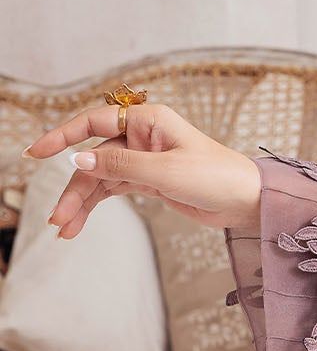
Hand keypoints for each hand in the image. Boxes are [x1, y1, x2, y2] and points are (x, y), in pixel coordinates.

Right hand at [23, 101, 262, 238]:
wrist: (247, 201)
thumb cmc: (216, 176)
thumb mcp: (166, 172)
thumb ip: (121, 166)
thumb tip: (79, 159)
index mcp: (147, 121)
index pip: (94, 122)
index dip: (62, 136)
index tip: (36, 152)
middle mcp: (141, 136)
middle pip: (93, 158)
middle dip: (74, 188)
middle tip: (56, 218)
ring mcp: (143, 159)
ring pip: (99, 178)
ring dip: (81, 202)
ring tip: (63, 229)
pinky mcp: (148, 180)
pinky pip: (112, 189)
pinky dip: (95, 206)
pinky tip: (78, 224)